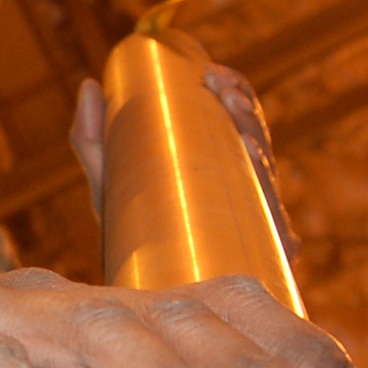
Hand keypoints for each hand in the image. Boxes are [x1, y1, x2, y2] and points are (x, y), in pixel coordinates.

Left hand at [71, 64, 301, 260]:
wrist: (141, 293)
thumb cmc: (131, 230)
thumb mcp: (108, 182)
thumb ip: (93, 139)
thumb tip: (91, 84)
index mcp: (218, 160)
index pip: (238, 116)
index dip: (234, 90)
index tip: (211, 74)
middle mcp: (243, 186)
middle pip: (257, 140)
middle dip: (247, 112)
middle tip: (223, 93)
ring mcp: (255, 220)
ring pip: (267, 178)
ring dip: (259, 147)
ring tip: (239, 126)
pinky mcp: (260, 259)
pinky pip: (276, 236)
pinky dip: (272, 216)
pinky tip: (264, 187)